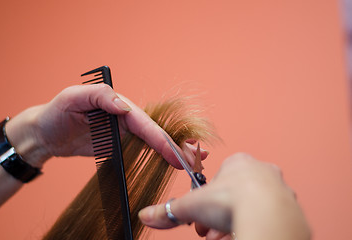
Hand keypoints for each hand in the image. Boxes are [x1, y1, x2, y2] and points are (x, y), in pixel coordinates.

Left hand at [5, 84, 207, 167]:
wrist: (46, 133)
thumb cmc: (56, 113)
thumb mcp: (72, 98)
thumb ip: (99, 95)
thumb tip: (124, 105)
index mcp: (118, 104)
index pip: (144, 122)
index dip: (160, 138)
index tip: (174, 153)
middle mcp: (125, 117)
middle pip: (154, 132)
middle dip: (175, 145)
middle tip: (195, 158)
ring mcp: (124, 131)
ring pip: (153, 141)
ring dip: (173, 150)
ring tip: (193, 160)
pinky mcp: (120, 144)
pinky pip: (143, 150)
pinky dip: (160, 155)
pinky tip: (172, 160)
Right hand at [139, 153, 310, 239]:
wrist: (267, 213)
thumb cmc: (233, 199)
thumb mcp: (192, 205)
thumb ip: (169, 211)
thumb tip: (147, 215)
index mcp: (238, 162)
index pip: (217, 182)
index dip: (205, 203)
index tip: (200, 218)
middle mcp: (260, 171)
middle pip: (234, 197)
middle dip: (219, 217)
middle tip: (210, 231)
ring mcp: (278, 188)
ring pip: (251, 208)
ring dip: (236, 223)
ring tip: (225, 237)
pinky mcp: (290, 207)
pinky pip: (267, 217)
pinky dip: (254, 227)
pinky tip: (244, 235)